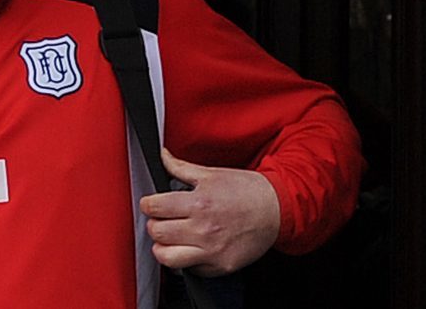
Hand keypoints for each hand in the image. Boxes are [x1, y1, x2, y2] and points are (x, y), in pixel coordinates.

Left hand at [139, 148, 279, 276]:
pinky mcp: (220, 266)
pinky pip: (190, 269)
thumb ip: (180, 168)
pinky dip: (186, 259)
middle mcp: (204, 229)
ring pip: (167, 257)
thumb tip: (162, 155)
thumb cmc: (245, 191)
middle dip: (154, 224)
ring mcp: (212, 251)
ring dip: (163, 247)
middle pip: (157, 232)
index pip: (155, 207)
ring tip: (170, 238)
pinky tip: (191, 247)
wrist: (277, 209)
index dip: (148, 204)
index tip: (151, 204)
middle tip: (162, 220)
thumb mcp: (211, 174)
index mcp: (199, 203)